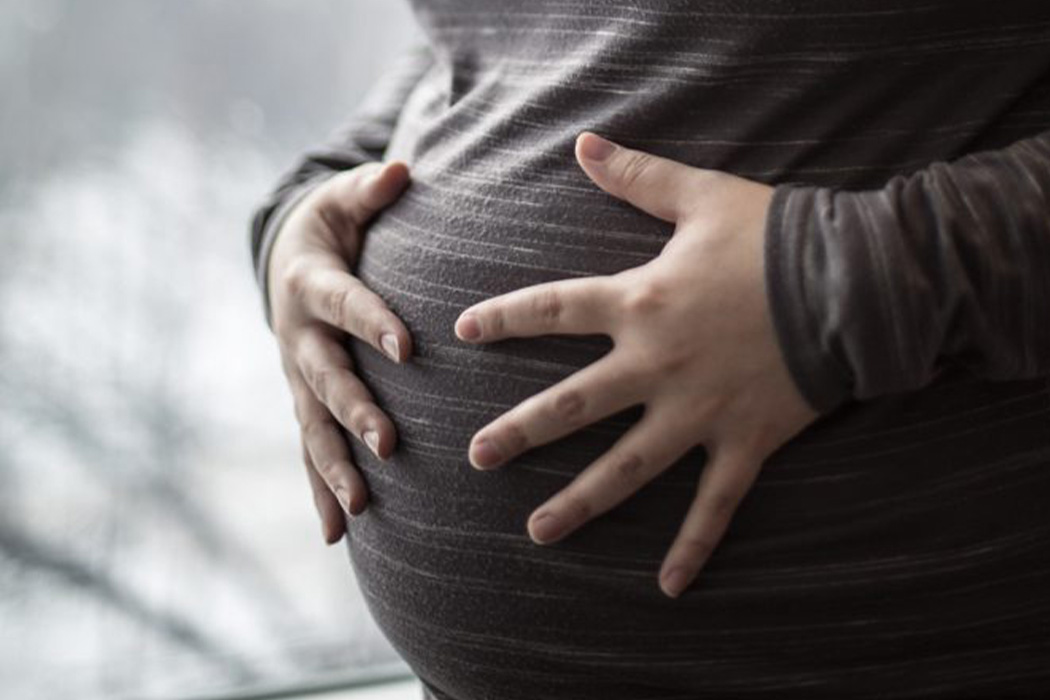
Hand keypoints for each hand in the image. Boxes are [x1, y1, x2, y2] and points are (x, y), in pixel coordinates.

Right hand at [268, 160, 412, 544]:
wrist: (286, 259)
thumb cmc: (331, 226)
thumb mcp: (345, 200)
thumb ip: (371, 189)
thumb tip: (403, 169)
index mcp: (312, 282)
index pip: (345, 304)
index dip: (373, 322)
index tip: (408, 346)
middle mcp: (299, 336)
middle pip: (326, 378)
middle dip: (355, 411)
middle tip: (388, 443)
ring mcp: (298, 376)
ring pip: (313, 427)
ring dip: (335, 467)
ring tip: (361, 509)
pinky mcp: (303, 401)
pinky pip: (309, 450)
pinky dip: (320, 491)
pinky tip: (337, 534)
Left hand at [453, 133, 820, 597]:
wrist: (857, 280)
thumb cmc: (777, 236)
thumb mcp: (702, 197)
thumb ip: (638, 177)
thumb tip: (583, 145)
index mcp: (639, 302)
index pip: (552, 310)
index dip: (504, 318)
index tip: (464, 332)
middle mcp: (656, 365)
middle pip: (572, 406)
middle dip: (520, 433)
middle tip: (477, 458)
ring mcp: (698, 411)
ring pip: (626, 467)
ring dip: (580, 502)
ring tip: (536, 533)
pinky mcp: (744, 441)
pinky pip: (714, 503)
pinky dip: (693, 545)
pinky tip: (668, 586)